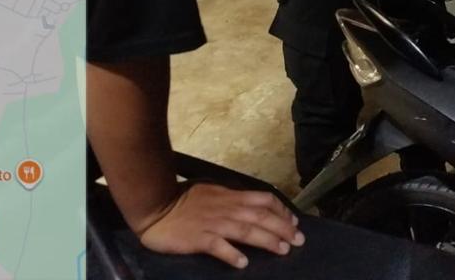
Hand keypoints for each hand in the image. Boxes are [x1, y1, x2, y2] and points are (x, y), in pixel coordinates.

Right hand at [138, 182, 303, 268]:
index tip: (293, 221)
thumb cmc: (182, 198)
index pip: (263, 200)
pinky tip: (243, 264)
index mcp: (230, 196)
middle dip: (283, 228)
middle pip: (260, 216)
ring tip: (283, 250)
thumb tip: (249, 205)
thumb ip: (230, 198)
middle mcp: (227, 208)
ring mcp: (213, 223)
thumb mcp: (212, 191)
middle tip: (299, 240)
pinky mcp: (198, 238)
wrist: (156, 206)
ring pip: (246, 230)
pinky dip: (232, 254)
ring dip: (266, 240)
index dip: (281, 210)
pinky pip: (218, 246)